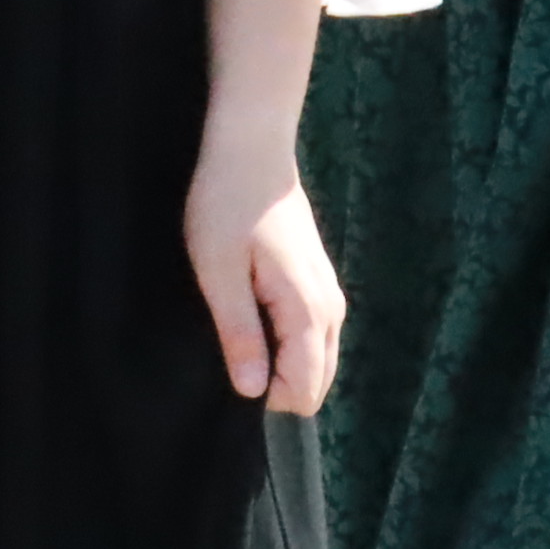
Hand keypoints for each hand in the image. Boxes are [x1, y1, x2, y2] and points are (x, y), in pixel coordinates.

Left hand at [187, 138, 344, 414]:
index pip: (305, 391)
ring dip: (280, 362)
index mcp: (308, 311)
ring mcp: (329, 296)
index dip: (264, 397)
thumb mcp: (218, 271)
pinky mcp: (319, 284)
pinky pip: (313, 338)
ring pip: (317, 361)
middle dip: (275, 384)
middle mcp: (331, 310)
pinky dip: (286, 343)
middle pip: (317, 383)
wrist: (252, 152)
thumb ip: (240, 333)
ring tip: (238, 328)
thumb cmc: (227, 206)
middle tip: (230, 348)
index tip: (228, 364)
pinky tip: (252, 313)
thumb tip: (253, 392)